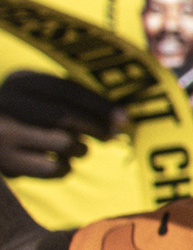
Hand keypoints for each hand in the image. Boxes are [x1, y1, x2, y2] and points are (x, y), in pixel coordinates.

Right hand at [0, 73, 121, 180]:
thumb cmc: (28, 114)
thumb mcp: (42, 96)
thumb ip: (74, 100)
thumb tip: (119, 118)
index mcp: (20, 81)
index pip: (67, 90)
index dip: (99, 104)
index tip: (123, 118)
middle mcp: (6, 104)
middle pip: (65, 117)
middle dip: (96, 127)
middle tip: (110, 136)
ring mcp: (2, 134)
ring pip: (63, 144)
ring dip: (80, 149)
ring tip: (76, 148)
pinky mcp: (7, 163)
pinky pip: (54, 169)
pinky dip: (66, 168)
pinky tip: (61, 162)